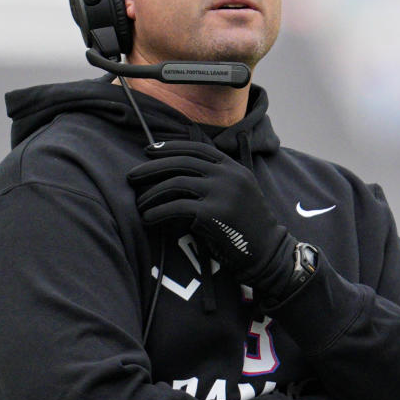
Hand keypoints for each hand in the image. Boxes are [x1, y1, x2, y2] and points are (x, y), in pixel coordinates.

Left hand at [127, 141, 296, 298]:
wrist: (268, 252)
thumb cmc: (248, 228)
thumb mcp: (240, 193)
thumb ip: (218, 180)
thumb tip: (178, 175)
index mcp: (233, 167)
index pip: (196, 149)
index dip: (169, 147)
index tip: (148, 151)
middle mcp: (228, 175)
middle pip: (181, 162)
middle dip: (152, 167)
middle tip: (132, 176)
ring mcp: (222, 192)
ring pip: (176, 183)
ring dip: (152, 193)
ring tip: (139, 204)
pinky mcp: (213, 213)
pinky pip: (176, 207)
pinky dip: (157, 212)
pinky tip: (148, 218)